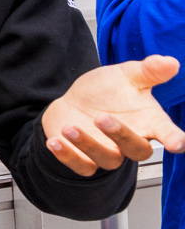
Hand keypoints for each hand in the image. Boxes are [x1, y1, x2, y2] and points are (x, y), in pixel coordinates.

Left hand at [43, 57, 184, 174]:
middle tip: (102, 118)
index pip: (167, 133)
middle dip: (121, 136)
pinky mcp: (84, 159)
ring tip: (70, 127)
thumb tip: (170, 62)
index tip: (177, 143)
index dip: (175, 139)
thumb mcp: (126, 75)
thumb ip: (148, 71)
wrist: (74, 102)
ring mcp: (108, 152)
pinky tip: (55, 142)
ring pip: (109, 160)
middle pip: (137, 150)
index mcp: (148, 122)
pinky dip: (68, 157)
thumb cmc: (106, 92)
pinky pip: (81, 167)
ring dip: (89, 145)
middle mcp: (130, 141)